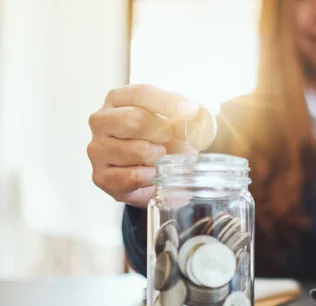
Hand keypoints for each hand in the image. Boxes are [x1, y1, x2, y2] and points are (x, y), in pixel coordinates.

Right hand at [88, 84, 215, 207]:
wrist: (161, 172)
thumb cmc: (168, 140)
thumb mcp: (183, 121)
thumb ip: (192, 114)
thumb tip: (194, 115)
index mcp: (118, 99)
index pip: (141, 93)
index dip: (169, 103)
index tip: (191, 112)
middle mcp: (101, 121)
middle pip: (134, 120)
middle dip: (163, 132)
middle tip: (170, 138)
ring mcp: (97, 149)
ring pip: (138, 151)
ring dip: (158, 157)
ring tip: (158, 157)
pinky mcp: (101, 177)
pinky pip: (134, 176)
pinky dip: (151, 176)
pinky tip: (151, 172)